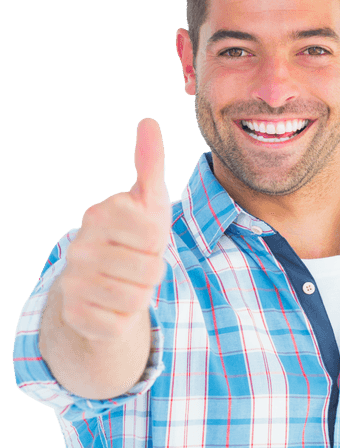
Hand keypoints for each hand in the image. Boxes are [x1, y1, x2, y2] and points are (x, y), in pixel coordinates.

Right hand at [58, 117, 170, 340]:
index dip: (159, 244)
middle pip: (150, 270)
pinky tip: (112, 307)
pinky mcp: (75, 314)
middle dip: (152, 273)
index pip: (154, 236)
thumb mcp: (147, 204)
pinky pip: (120, 325)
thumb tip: (149, 122)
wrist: (98, 285)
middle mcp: (80, 246)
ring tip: (127, 285)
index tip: (144, 242)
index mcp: (100, 214)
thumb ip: (150, 165)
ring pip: (137, 300)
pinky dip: (125, 320)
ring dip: (140, 298)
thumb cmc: (132, 240)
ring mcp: (73, 281)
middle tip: (136, 267)